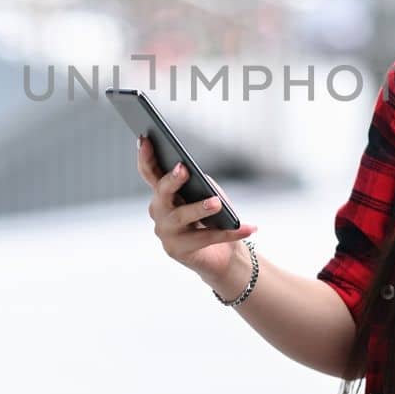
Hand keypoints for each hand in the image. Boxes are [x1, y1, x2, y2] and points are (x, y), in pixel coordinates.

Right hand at [137, 135, 257, 284]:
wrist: (220, 254)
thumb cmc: (212, 216)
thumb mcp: (207, 193)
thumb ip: (200, 184)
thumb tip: (200, 181)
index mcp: (162, 193)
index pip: (149, 171)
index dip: (145, 156)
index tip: (146, 139)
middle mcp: (158, 211)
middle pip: (161, 192)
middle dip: (172, 180)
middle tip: (184, 169)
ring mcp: (165, 232)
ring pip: (182, 217)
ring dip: (199, 208)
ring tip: (216, 203)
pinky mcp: (178, 250)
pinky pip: (206, 238)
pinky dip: (230, 233)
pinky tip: (249, 227)